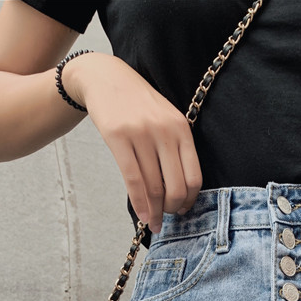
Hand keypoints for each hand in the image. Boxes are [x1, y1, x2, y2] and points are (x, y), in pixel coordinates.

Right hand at [63, 52, 201, 232]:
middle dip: (172, 209)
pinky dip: (139, 203)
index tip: (183, 211)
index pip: (194, 177)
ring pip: (154, 187)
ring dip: (154, 212)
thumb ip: (176, 149)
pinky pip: (133, 180)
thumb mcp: (166, 120)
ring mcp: (141, 134)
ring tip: (153, 223)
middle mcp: (165, 131)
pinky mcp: (118, 137)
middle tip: (165, 217)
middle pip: (176, 186)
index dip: (190, 200)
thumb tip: (181, 192)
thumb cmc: (139, 105)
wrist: (105, 77)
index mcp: (182, 129)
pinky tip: (141, 216)